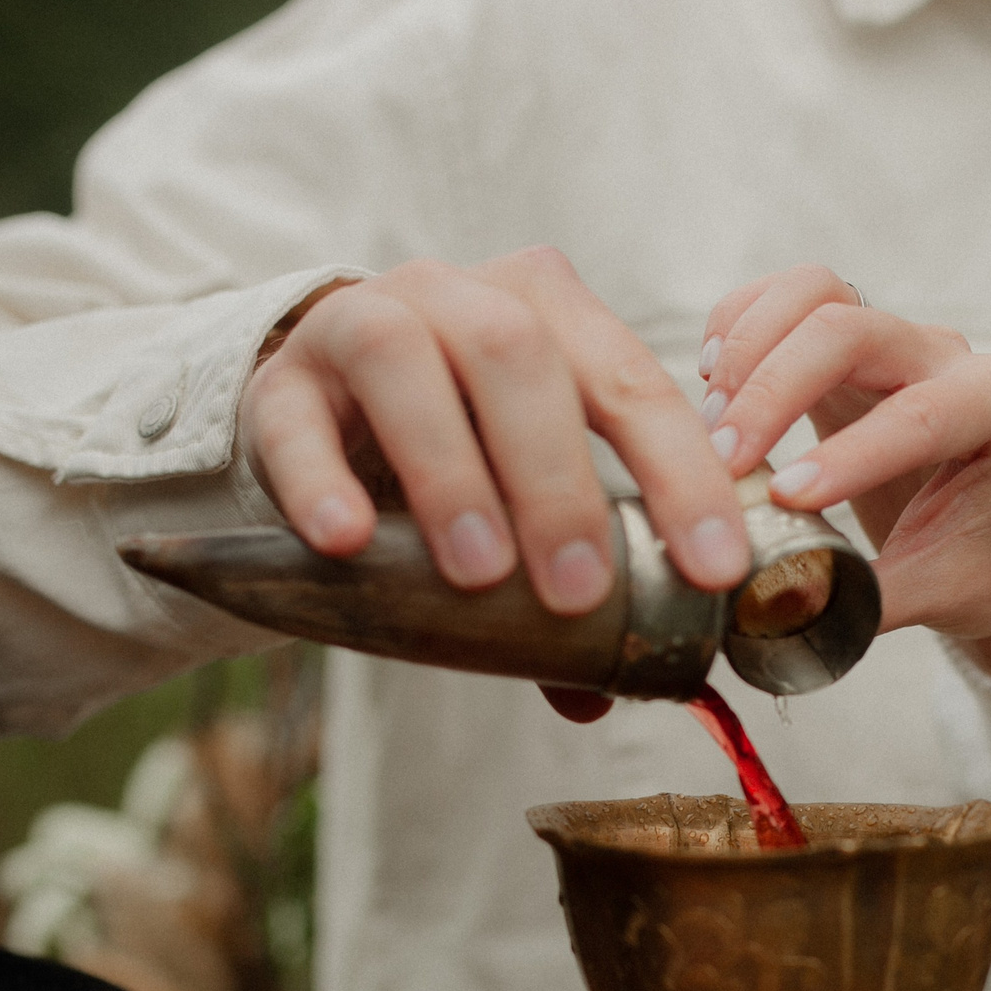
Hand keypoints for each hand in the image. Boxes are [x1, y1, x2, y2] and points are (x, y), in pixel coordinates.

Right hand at [242, 247, 748, 613]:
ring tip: (478, 573)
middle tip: (579, 591)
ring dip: (451, 473)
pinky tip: (347, 542)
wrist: (313, 418)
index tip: (712, 570)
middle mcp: (460, 295)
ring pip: (406, 364)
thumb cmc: (452, 454)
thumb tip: (605, 695)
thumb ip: (567, 576)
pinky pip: (292, 420)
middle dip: (559, 481)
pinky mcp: (278, 381)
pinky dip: (319, 480)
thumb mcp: (521, 495)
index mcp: (549, 311)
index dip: (682, 474)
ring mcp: (361, 323)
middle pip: (519, 356)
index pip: (631, 383)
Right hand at [699, 266, 990, 685]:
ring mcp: (894, 340)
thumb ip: (865, 602)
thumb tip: (778, 610)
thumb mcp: (937, 596)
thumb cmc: (984, 566)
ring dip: (751, 346)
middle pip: (853, 331)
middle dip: (776, 390)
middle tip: (721, 461)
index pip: (919, 415)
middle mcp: (947, 358)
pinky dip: (741, 323)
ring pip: (816, 294)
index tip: (786, 499)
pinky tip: (710, 377)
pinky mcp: (846, 346)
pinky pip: (788, 299)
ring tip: (709, 418)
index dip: (847, 453)